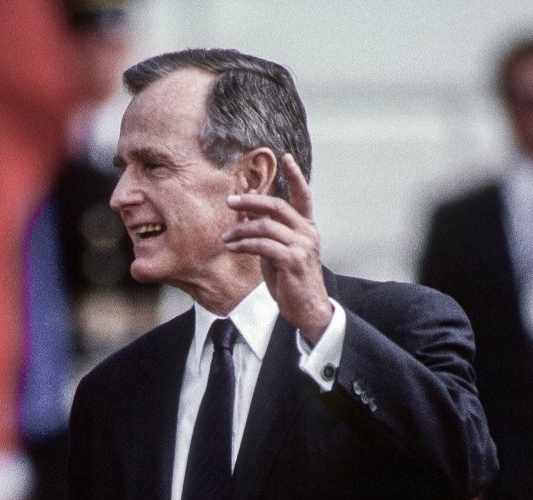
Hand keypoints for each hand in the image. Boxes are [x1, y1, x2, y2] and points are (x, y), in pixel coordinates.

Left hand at [222, 153, 332, 342]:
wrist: (306, 309)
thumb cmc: (290, 280)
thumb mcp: (278, 251)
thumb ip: (268, 231)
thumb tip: (248, 210)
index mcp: (307, 228)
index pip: (303, 196)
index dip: (295, 176)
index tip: (286, 157)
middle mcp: (307, 233)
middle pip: (276, 206)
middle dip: (250, 200)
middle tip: (229, 200)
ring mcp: (302, 246)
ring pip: (264, 226)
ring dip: (240, 230)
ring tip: (225, 238)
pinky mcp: (292, 260)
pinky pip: (262, 245)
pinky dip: (243, 244)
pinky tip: (232, 248)